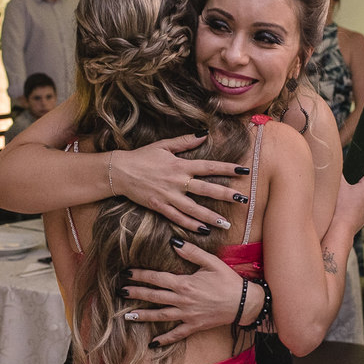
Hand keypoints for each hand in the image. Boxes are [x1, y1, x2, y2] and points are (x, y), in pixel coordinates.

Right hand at [112, 134, 247, 231]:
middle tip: (244, 200)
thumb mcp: (164, 146)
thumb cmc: (142, 157)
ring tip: (226, 223)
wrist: (119, 171)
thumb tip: (204, 134)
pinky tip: (203, 230)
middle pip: (206, 189)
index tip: (244, 171)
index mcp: (180, 164)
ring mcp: (168, 195)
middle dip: (226, 194)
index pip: (209, 166)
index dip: (228, 168)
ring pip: (194, 209)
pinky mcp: (159, 206)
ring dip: (211, 216)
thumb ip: (185, 142)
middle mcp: (177, 181)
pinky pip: (178, 218)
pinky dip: (191, 225)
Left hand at [120, 240, 243, 345]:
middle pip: (154, 296)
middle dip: (136, 293)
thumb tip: (174, 242)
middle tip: (120, 291)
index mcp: (185, 283)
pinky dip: (164, 339)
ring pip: (160, 315)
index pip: (157, 278)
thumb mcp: (211, 262)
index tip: (126, 273)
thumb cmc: (228, 281)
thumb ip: (192, 252)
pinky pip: (176, 334)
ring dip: (143, 315)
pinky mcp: (194, 326)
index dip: (140, 275)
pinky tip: (152, 343)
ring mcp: (187, 315)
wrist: (243, 302)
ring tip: (127, 315)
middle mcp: (182, 300)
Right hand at [328, 161, 363, 240]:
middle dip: (363, 177)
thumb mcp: (338, 186)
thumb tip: (337, 165)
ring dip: (360, 191)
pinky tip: (348, 204)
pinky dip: (358, 203)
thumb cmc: (340, 208)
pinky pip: (363, 206)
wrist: (340, 229)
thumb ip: (339, 173)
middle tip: (354, 173)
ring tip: (348, 191)